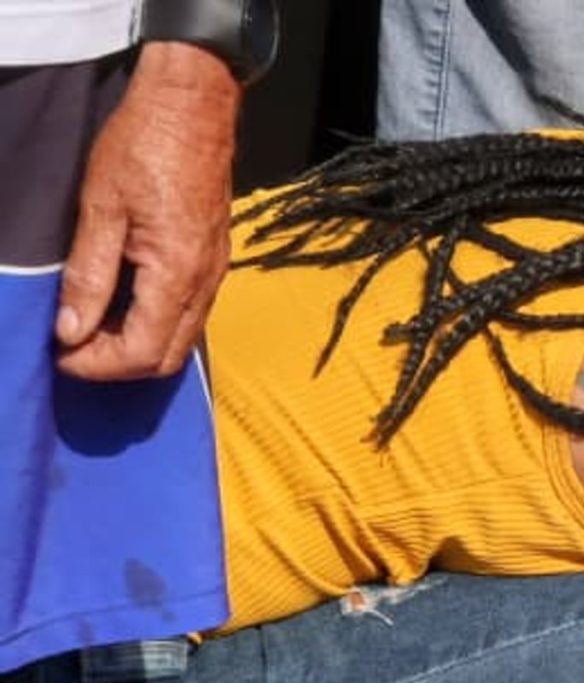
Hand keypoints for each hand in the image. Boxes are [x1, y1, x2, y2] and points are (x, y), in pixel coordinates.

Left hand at [55, 43, 240, 381]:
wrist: (192, 108)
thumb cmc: (143, 146)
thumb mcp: (100, 208)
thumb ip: (88, 274)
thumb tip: (71, 329)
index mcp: (176, 273)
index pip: (142, 351)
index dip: (98, 363)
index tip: (60, 354)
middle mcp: (203, 284)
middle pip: (166, 358)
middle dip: (118, 365)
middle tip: (73, 347)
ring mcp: (214, 275)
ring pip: (179, 340)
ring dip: (135, 346)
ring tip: (91, 325)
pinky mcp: (213, 262)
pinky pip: (188, 315)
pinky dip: (153, 325)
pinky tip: (121, 304)